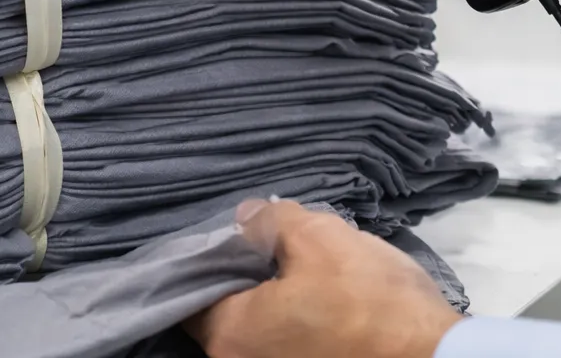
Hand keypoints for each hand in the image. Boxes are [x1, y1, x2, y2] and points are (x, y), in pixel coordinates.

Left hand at [188, 200, 461, 357]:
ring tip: (307, 273)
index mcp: (229, 335)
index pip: (190, 291)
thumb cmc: (369, 301)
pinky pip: (284, 347)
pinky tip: (325, 303)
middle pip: (224, 314)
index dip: (211, 256)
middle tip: (277, 248)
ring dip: (274, 302)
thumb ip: (271, 222)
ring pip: (258, 331)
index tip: (238, 236)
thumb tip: (245, 215)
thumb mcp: (320, 239)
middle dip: (246, 278)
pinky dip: (295, 325)